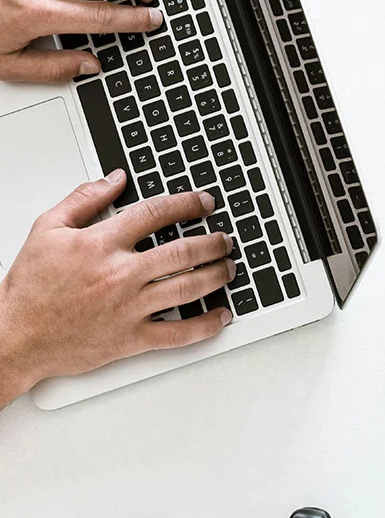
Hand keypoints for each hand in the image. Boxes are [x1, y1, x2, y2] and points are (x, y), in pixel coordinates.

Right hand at [0, 171, 233, 406]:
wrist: (16, 336)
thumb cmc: (29, 287)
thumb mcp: (47, 230)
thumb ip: (83, 199)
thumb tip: (115, 179)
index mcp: (100, 244)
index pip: (156, 214)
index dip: (187, 204)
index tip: (204, 203)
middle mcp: (120, 274)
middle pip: (183, 251)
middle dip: (213, 242)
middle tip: (225, 239)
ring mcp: (129, 308)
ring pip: (188, 287)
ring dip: (217, 275)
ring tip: (230, 267)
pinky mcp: (131, 338)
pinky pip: (179, 333)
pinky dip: (206, 325)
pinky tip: (221, 316)